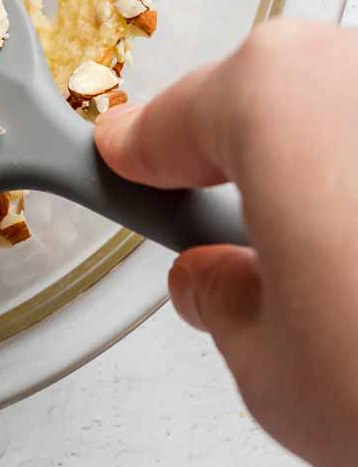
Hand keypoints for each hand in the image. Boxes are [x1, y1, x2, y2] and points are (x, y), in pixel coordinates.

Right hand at [95, 19, 357, 466]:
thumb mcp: (273, 372)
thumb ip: (228, 305)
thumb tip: (224, 285)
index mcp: (279, 97)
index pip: (181, 115)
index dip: (147, 154)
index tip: (130, 166)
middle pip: (287, 94)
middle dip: (260, 155)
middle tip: (241, 241)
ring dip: (342, 173)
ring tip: (346, 280)